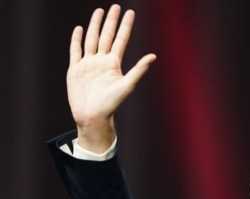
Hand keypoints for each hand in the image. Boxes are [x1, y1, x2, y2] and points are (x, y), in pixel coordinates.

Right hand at [67, 5, 156, 151]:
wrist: (93, 116)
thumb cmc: (112, 104)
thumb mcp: (127, 85)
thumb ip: (138, 70)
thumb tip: (153, 56)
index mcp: (114, 64)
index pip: (120, 40)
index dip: (125, 26)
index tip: (129, 12)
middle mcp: (101, 61)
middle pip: (107, 36)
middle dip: (111, 21)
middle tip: (115, 6)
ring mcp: (88, 64)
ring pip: (92, 39)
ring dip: (95, 26)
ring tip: (99, 11)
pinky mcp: (75, 69)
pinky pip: (76, 50)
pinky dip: (77, 39)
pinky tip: (80, 29)